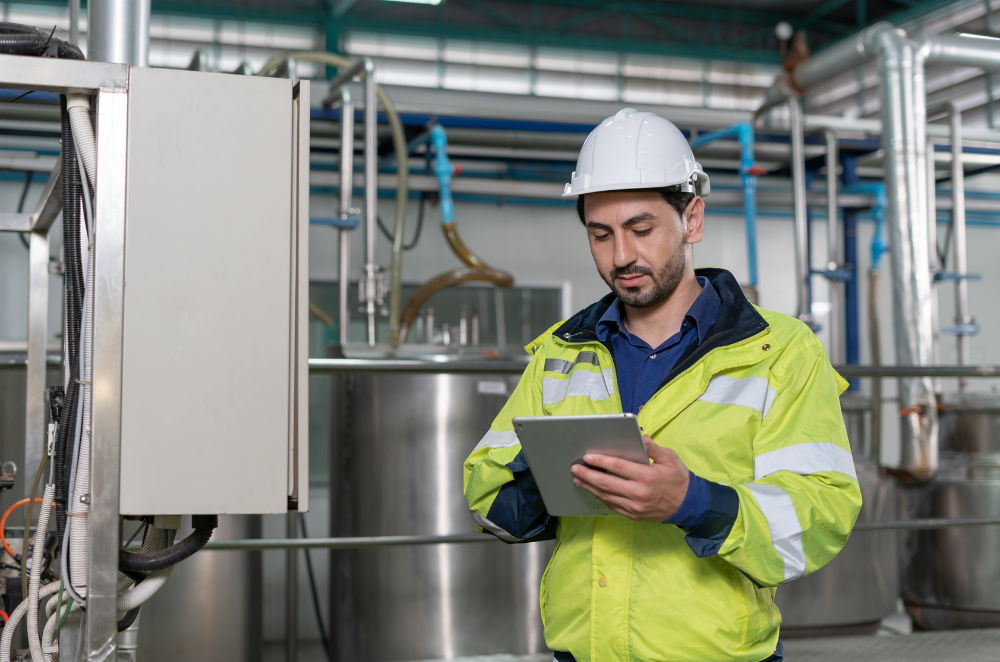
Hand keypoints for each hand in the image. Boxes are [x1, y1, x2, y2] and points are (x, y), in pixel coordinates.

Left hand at [571, 435, 689, 521]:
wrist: (687, 505)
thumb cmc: (678, 479)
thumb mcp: (671, 458)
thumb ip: (654, 448)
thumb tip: (641, 437)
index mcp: (647, 477)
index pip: (619, 467)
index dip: (601, 461)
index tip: (588, 456)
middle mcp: (639, 493)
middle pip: (607, 483)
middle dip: (588, 475)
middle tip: (575, 468)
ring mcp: (635, 507)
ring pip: (606, 496)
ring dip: (590, 487)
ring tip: (578, 479)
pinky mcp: (633, 515)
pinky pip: (612, 506)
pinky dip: (600, 497)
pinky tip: (593, 490)